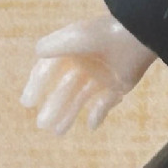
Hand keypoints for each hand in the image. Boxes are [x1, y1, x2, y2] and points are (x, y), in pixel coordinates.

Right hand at [21, 15, 155, 134]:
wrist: (139, 37)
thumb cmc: (105, 34)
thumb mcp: (76, 37)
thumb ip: (54, 45)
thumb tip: (37, 52)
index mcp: (71, 50)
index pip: (48, 70)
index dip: (37, 85)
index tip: (28, 102)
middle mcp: (85, 64)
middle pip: (64, 89)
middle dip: (53, 106)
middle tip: (41, 125)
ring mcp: (102, 75)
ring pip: (81, 98)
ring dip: (69, 114)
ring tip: (57, 132)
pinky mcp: (118, 85)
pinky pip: (105, 102)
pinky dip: (98, 114)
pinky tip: (91, 125)